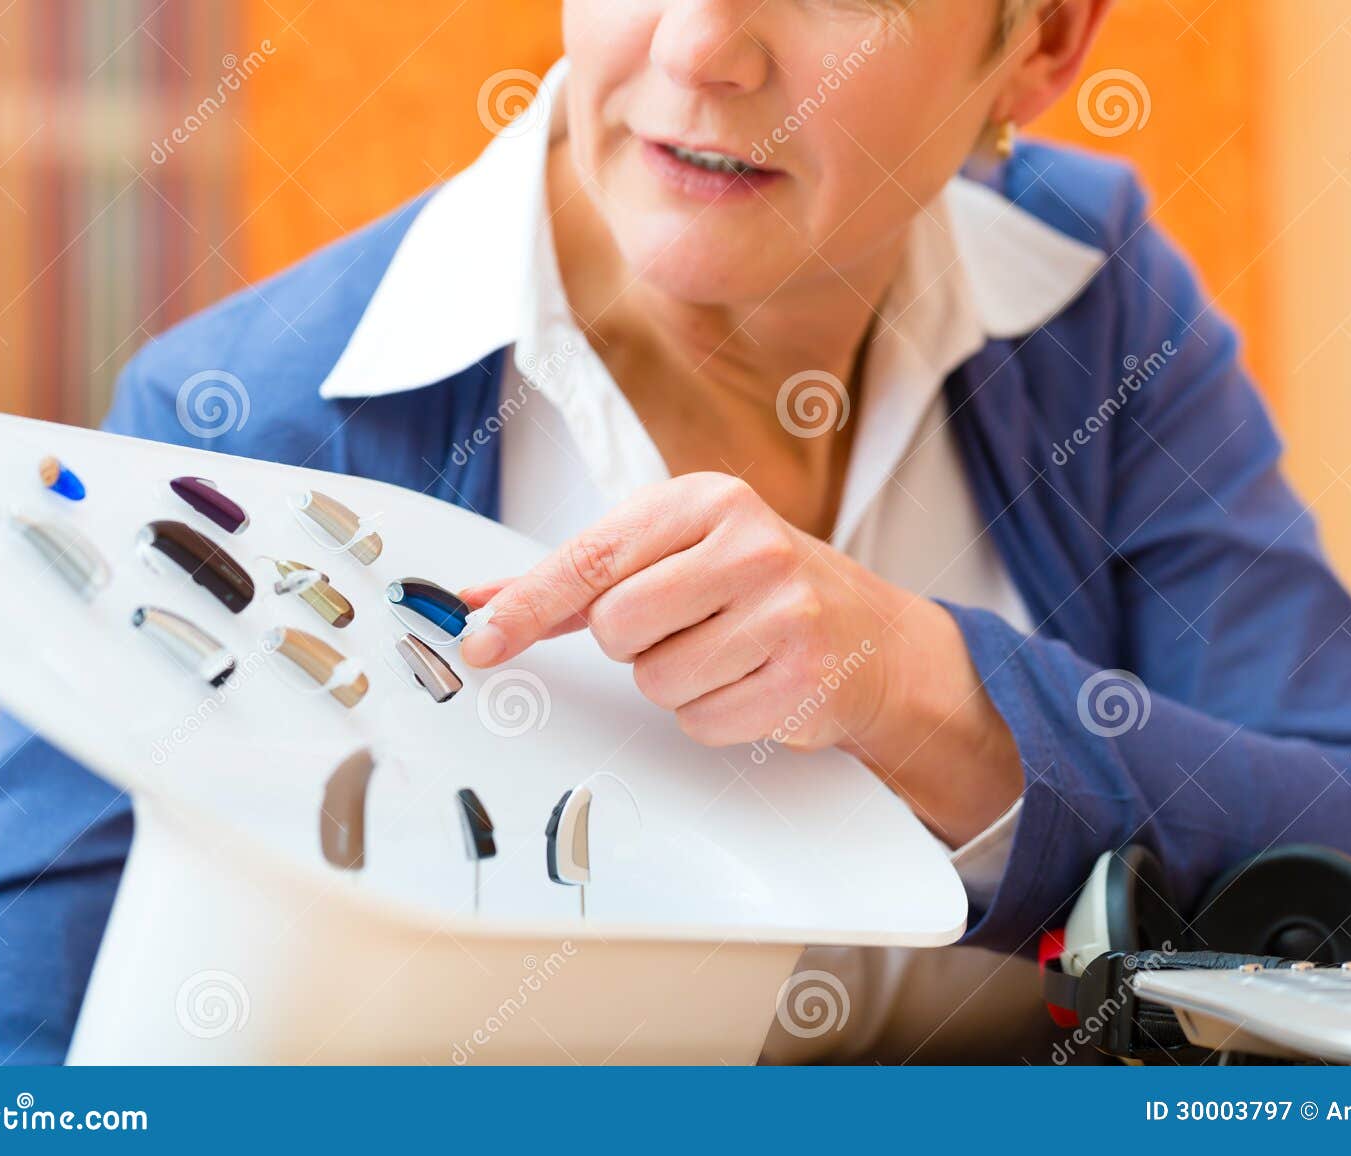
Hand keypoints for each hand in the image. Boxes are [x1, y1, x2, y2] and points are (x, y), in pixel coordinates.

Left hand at [459, 473, 1021, 844]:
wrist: (870, 635)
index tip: (480, 641)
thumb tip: (481, 603)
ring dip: (675, 681)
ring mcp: (784, 612)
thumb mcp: (673, 552)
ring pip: (656, 681)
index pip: (592, 556)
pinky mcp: (801, 679)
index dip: (526, 605)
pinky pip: (701, 721)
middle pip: (618, 625)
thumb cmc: (754, 587)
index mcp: (707, 500)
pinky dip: (712, 714)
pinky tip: (750, 680)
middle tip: (682, 624)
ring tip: (724, 651)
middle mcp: (751, 545)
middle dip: (633, 642)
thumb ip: (576, 578)